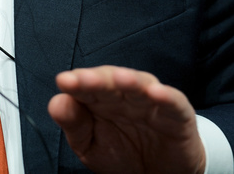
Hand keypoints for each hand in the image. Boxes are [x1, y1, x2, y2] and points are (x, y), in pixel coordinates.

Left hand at [48, 66, 205, 173]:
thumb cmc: (121, 153)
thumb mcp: (90, 146)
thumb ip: (74, 124)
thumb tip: (56, 102)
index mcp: (101, 99)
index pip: (86, 85)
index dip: (76, 82)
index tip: (64, 82)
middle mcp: (125, 95)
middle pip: (110, 81)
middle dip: (98, 79)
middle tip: (83, 80)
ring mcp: (151, 102)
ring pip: (140, 85)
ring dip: (130, 81)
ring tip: (120, 79)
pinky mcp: (177, 114)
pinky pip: (173, 102)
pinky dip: (166, 96)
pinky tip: (155, 93)